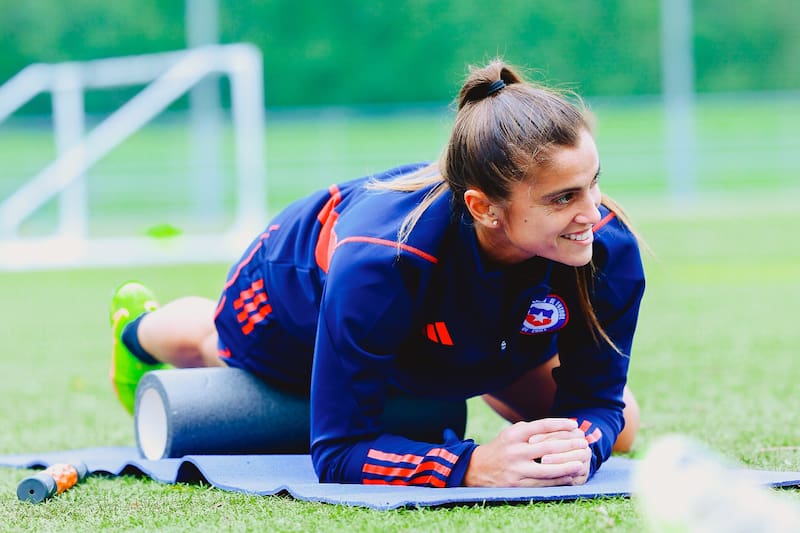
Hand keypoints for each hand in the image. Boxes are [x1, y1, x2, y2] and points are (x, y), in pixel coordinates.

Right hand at [463, 418, 590, 486]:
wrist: (478, 469)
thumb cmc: (502, 448)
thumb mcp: (511, 433)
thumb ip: (531, 429)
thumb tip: (559, 426)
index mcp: (514, 435)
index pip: (541, 426)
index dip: (559, 424)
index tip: (574, 425)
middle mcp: (515, 451)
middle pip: (548, 448)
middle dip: (569, 445)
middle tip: (584, 443)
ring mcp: (516, 469)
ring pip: (548, 468)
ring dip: (567, 466)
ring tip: (582, 462)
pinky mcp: (518, 484)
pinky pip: (543, 483)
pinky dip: (558, 480)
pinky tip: (569, 476)